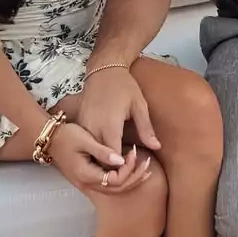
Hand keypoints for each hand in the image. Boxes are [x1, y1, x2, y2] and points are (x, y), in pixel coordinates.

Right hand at [48, 122, 151, 193]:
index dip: (129, 169)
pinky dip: (121, 179)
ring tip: (145, 168)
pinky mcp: (87, 178)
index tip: (135, 151)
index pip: (115, 180)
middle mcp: (86, 182)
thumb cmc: (67, 134)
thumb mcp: (85, 139)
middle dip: (134, 177)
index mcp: (86, 172)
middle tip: (147, 163)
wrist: (49, 136)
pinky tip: (131, 170)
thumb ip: (103, 151)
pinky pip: (107, 184)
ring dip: (130, 180)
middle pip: (116, 188)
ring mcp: (86, 182)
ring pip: (113, 189)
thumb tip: (121, 160)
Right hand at [78, 64, 160, 183]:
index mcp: (109, 126)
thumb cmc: (124, 86)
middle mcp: (93, 129)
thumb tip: (157, 147)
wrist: (103, 69)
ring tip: (119, 160)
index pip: (114, 158)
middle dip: (113, 167)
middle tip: (129, 166)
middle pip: (100, 159)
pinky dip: (95, 150)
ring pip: (91, 154)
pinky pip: (86, 144)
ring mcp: (84, 127)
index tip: (134, 164)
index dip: (124, 165)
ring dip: (104, 160)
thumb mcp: (139, 105)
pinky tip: (107, 150)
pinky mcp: (80, 124)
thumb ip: (146, 128)